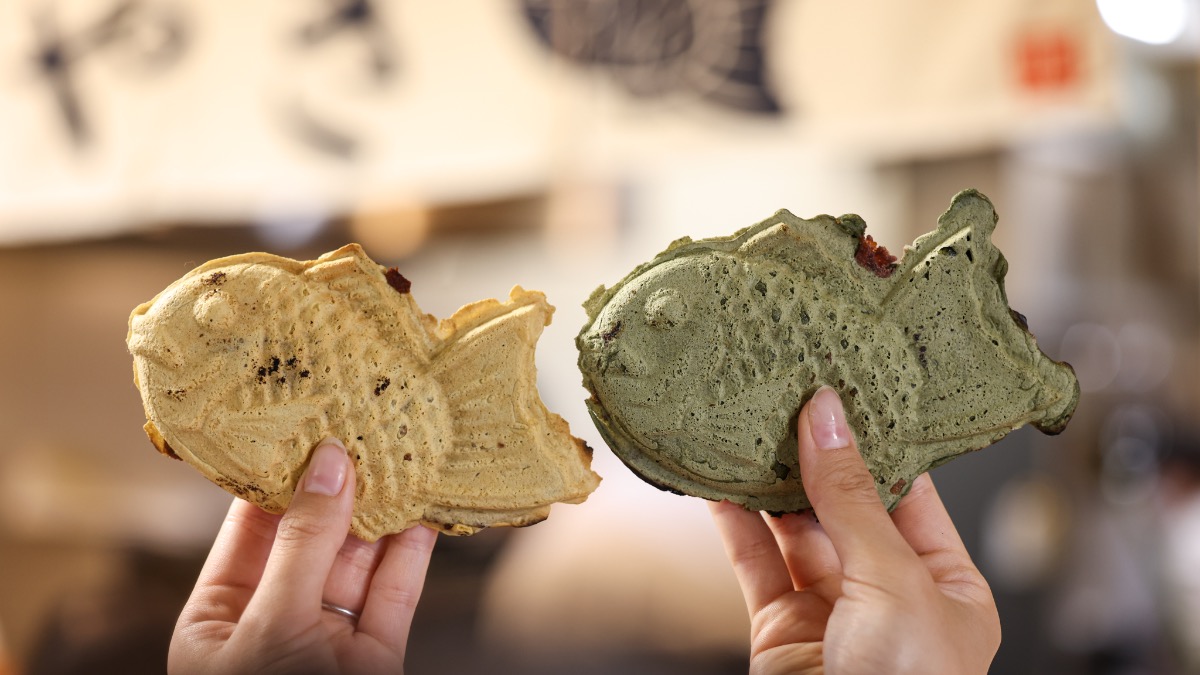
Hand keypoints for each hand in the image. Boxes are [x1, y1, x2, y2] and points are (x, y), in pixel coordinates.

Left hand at [170, 438, 436, 674]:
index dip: (278, 478)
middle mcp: (274, 622)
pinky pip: (395, 592)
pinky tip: (424, 510)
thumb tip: (329, 466)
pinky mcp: (376, 654)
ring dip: (381, 511)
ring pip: (358, 561)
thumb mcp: (271, 625)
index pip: (249, 529)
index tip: (305, 427)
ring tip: (399, 456)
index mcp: (219, 619)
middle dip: (338, 487)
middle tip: (360, 430)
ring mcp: (327, 638)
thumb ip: (304, 545)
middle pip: (310, 539)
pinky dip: (413, 552)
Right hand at [710, 387, 999, 674]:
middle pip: (847, 507)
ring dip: (770, 483)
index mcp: (947, 586)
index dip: (875, 441)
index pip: (909, 494)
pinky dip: (733, 522)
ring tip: (748, 425)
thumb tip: (830, 418)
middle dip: (815, 456)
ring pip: (794, 531)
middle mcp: (890, 596)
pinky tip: (718, 483)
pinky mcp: (780, 628)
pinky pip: (755, 563)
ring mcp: (833, 613)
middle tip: (788, 397)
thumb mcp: (893, 582)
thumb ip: (852, 498)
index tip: (845, 390)